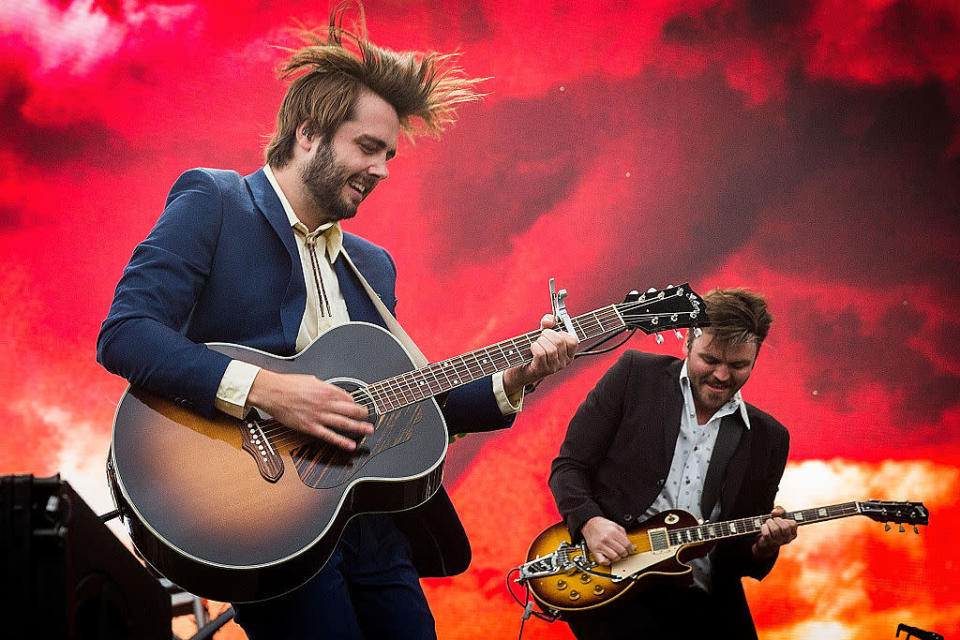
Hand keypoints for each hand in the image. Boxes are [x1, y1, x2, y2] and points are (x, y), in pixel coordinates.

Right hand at [247, 369, 372, 450]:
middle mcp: (325, 403)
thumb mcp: (311, 380)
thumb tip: (332, 391)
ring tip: (369, 431)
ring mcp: (318, 416)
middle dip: (363, 414)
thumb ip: (324, 387)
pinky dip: (342, 441)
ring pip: (344, 423)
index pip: (347, 397)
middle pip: (351, 410)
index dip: (354, 402)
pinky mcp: (310, 427)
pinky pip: (329, 436)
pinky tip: (351, 445)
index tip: (357, 405)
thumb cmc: (288, 385)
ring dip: (359, 427)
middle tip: (370, 417)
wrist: (272, 392)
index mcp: (326, 390)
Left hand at [502, 314, 578, 395]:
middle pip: (560, 342)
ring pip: (551, 349)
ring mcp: (553, 367)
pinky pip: (541, 354)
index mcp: (568, 354)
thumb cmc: (535, 351)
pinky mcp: (542, 370)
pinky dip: (534, 347)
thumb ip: (548, 325)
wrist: (522, 369)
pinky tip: (532, 348)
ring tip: (536, 343)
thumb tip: (550, 320)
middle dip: (547, 334)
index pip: (573, 341)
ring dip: (540, 341)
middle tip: (541, 336)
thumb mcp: (544, 336)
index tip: (553, 333)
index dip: (562, 333)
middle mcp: (563, 362)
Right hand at [581, 516, 635, 564]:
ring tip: (616, 554)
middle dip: (625, 553)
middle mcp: (606, 539)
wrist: (590, 524)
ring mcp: (600, 545)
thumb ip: (625, 536)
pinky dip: (607, 562)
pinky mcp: (594, 551)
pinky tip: (608, 557)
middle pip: (622, 551)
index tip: (630, 550)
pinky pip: (602, 561)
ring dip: (617, 558)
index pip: (627, 545)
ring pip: (614, 557)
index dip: (630, 549)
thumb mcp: (616, 526)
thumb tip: (633, 547)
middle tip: (623, 552)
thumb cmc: (603, 525)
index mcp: (613, 532)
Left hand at [752, 506, 798, 558]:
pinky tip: (763, 527)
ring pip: (775, 530)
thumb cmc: (775, 526)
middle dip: (777, 520)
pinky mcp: (769, 543)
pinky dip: (763, 528)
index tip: (780, 519)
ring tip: (768, 522)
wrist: (765, 541)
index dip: (785, 519)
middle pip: (785, 527)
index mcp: (793, 533)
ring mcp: (779, 542)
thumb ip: (780, 510)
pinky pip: (766, 534)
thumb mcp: (780, 517)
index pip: (793, 524)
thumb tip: (775, 512)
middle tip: (773, 520)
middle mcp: (787, 539)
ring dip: (769, 523)